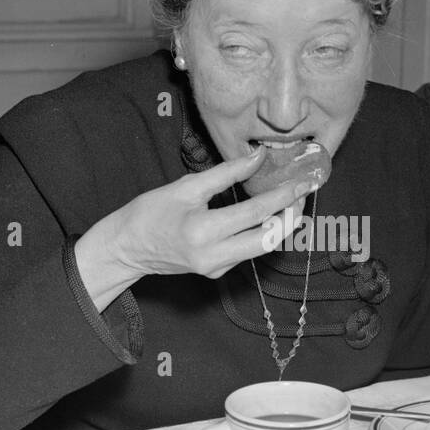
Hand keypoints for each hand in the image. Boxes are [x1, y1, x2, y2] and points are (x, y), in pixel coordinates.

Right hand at [79, 149, 312, 294]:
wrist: (126, 248)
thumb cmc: (149, 213)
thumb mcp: (186, 187)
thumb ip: (226, 173)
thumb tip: (257, 157)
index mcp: (204, 231)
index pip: (256, 212)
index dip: (283, 195)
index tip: (302, 180)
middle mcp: (214, 256)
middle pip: (270, 238)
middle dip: (292, 215)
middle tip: (303, 193)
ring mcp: (217, 268)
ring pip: (262, 248)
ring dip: (281, 225)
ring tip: (291, 201)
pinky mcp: (217, 272)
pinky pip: (247, 252)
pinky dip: (261, 233)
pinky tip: (266, 215)